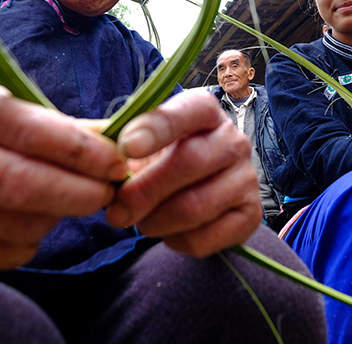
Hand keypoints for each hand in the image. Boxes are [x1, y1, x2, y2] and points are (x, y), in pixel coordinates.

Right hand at [0, 81, 127, 269]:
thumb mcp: (7, 115)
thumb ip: (62, 128)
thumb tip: (121, 141)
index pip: (28, 129)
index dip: (79, 151)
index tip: (117, 164)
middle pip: (16, 182)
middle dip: (75, 192)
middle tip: (106, 196)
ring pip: (11, 223)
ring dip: (53, 219)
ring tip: (65, 206)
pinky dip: (28, 244)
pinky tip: (31, 229)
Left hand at [105, 91, 260, 257]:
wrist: (198, 190)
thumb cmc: (161, 158)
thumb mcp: (140, 143)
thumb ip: (120, 145)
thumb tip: (102, 158)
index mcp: (204, 111)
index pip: (186, 111)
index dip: (156, 129)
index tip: (126, 147)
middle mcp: (233, 140)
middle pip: (190, 162)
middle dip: (145, 190)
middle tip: (116, 210)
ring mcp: (247, 178)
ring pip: (196, 205)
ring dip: (156, 220)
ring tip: (139, 222)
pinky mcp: (250, 215)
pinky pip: (206, 237)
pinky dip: (175, 241)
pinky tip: (166, 232)